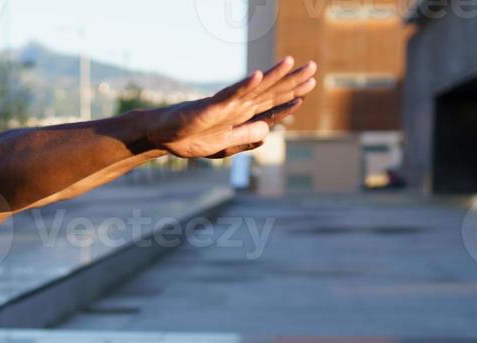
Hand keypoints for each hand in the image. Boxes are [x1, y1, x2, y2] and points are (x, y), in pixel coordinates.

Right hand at [146, 57, 317, 159]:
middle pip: (269, 92)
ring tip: (292, 63)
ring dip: (274, 76)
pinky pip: (230, 94)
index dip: (289, 99)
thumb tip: (268, 132)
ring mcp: (225, 105)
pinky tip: (259, 75)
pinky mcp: (211, 106)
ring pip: (254, 89)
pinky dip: (244, 85)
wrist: (164, 136)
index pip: (270, 106)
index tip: (308, 89)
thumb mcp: (224, 145)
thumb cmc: (191, 138)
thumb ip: (245, 137)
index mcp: (240, 116)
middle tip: (313, 68)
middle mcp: (237, 106)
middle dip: (292, 81)